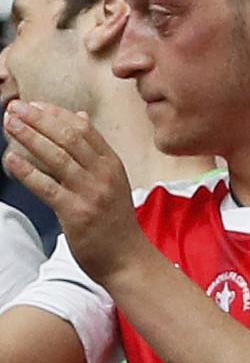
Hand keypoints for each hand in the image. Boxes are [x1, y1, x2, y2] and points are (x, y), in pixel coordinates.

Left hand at [5, 102, 146, 284]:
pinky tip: (11, 158)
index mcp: (113, 164)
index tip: (36, 104)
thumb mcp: (113, 180)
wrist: (126, 258)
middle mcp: (104, 174)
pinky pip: (47, 187)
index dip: (58, 114)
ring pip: (57, 157)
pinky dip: (27, 171)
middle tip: (16, 107)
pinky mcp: (76, 212)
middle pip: (69, 138)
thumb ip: (95, 151)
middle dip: (40, 119)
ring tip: (9, 124)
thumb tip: (81, 118)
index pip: (85, 129)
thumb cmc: (115, 221)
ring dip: (30, 137)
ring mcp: (91, 192)